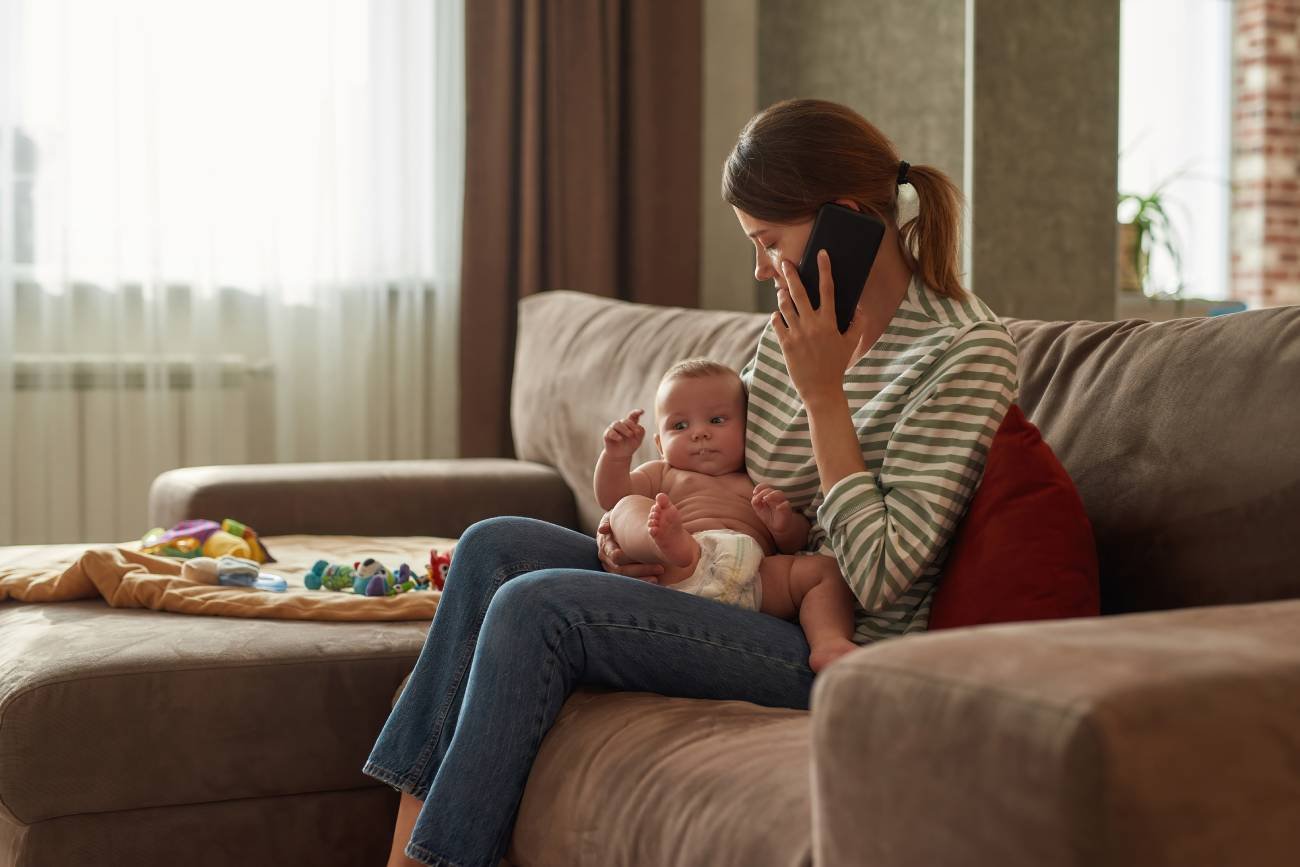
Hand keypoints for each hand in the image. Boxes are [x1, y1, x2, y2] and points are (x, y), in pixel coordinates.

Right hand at [596, 512, 663, 581]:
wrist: (615, 527)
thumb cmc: (617, 521)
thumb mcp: (611, 518)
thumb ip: (607, 522)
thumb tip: (602, 529)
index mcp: (605, 544)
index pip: (615, 555)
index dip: (628, 558)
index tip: (644, 557)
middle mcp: (606, 558)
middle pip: (622, 569)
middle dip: (641, 569)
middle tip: (660, 568)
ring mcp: (612, 567)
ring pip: (626, 576)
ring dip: (642, 578)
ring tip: (657, 578)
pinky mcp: (619, 572)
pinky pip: (630, 580)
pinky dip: (642, 580)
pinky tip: (655, 580)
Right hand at [602, 409, 646, 460]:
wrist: (620, 456)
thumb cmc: (630, 446)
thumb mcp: (638, 439)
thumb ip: (641, 431)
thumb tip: (638, 428)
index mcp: (629, 424)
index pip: (633, 415)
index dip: (637, 412)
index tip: (642, 411)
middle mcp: (621, 424)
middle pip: (626, 421)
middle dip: (632, 426)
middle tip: (637, 432)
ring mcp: (613, 428)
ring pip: (617, 424)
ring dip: (624, 429)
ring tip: (630, 435)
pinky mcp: (607, 434)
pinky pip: (610, 432)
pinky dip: (615, 435)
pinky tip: (620, 439)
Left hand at [752, 483, 794, 534]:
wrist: (776, 527)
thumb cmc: (767, 516)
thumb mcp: (758, 509)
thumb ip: (755, 502)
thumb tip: (754, 498)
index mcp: (769, 495)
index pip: (766, 486)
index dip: (760, 487)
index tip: (754, 492)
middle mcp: (776, 497)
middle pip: (772, 489)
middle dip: (765, 492)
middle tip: (761, 498)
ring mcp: (782, 503)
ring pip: (780, 494)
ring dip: (772, 495)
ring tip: (765, 499)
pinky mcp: (787, 510)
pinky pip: (786, 505)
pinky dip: (782, 505)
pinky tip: (777, 508)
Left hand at [772, 252, 870, 403]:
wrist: (820, 389)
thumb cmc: (837, 365)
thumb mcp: (851, 343)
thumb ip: (858, 324)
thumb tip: (860, 307)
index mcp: (829, 322)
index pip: (827, 289)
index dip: (825, 269)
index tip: (821, 254)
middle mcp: (811, 325)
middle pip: (799, 292)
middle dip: (791, 274)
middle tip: (785, 262)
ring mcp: (796, 334)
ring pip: (785, 305)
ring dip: (782, 294)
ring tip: (782, 289)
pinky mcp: (785, 343)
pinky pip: (776, 322)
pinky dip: (777, 315)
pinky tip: (779, 314)